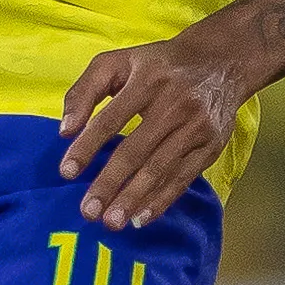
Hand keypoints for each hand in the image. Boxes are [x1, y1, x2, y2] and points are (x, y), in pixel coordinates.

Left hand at [56, 27, 259, 229]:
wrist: (220, 62)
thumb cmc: (157, 65)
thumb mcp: (117, 62)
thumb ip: (84, 90)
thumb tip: (65, 129)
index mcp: (147, 80)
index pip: (111, 119)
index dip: (87, 147)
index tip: (66, 172)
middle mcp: (175, 103)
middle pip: (136, 150)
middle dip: (110, 184)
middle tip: (88, 211)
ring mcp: (196, 126)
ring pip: (160, 168)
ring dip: (134, 198)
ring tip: (111, 222)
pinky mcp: (212, 145)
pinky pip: (183, 178)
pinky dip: (162, 200)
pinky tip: (141, 218)